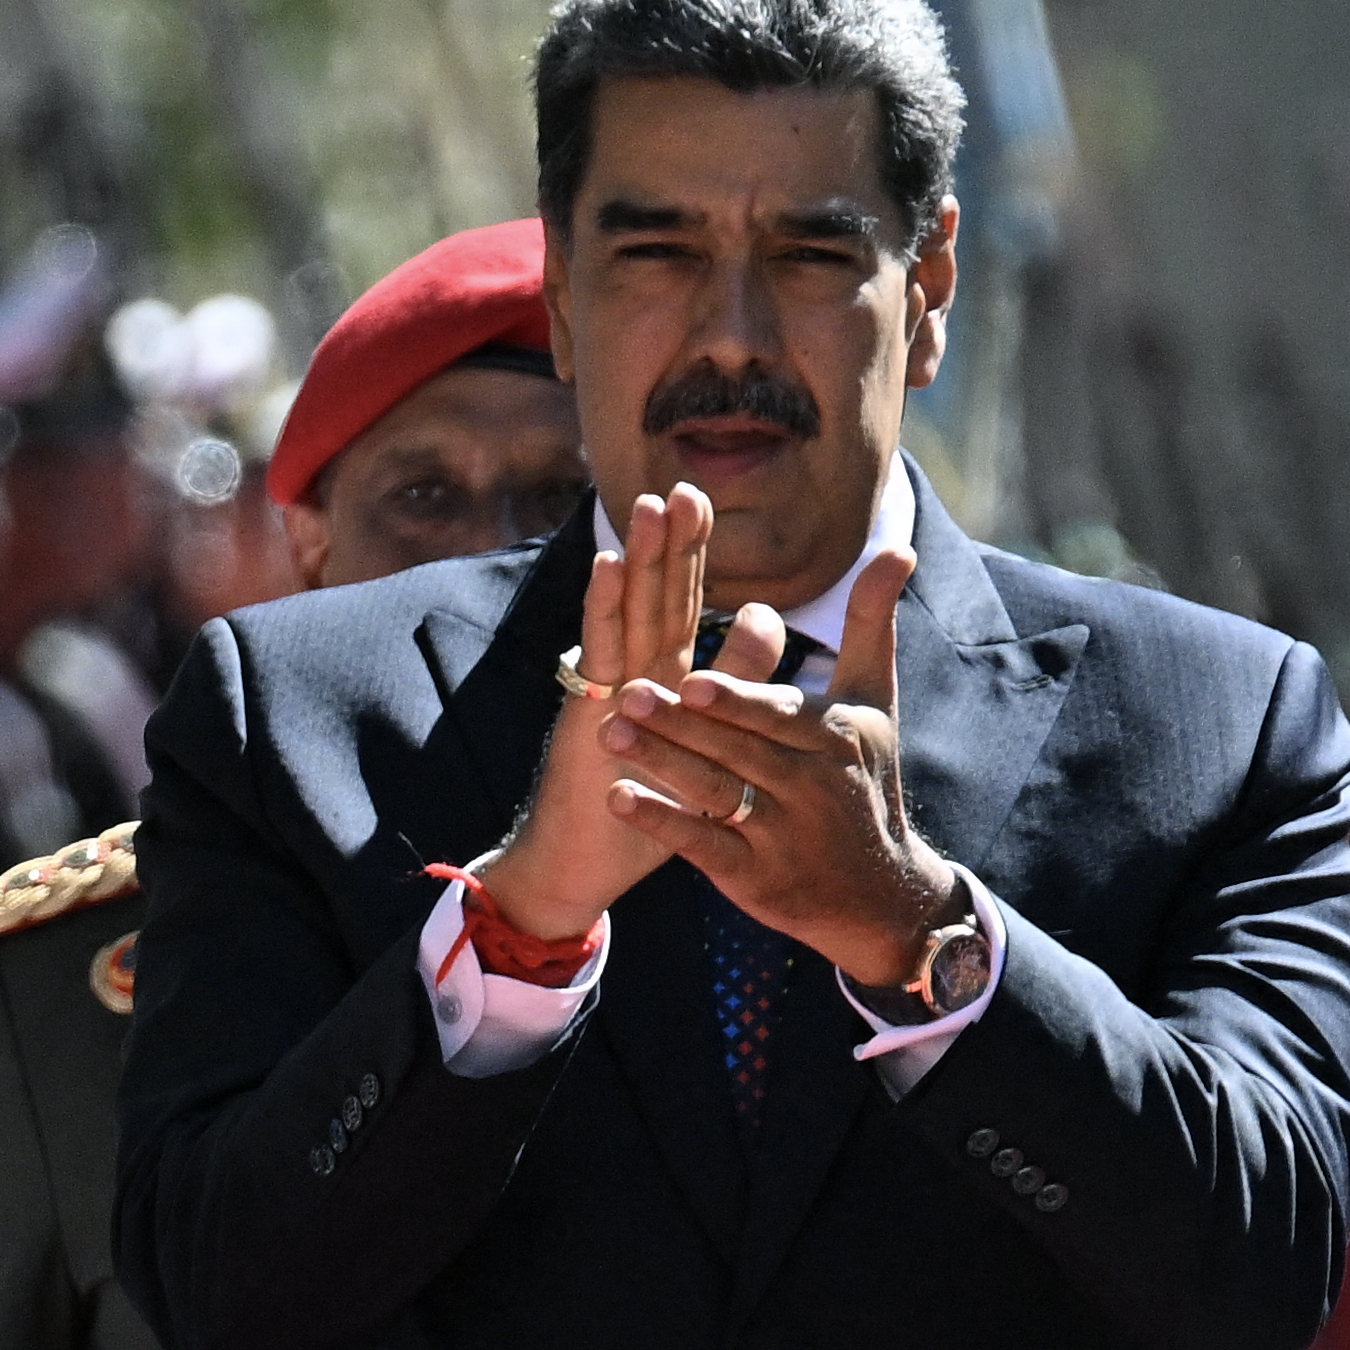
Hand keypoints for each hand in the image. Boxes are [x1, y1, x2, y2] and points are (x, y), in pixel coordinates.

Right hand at [467, 482, 729, 953]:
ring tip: (650, 503)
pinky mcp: (586, 714)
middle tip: (685, 481)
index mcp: (663, 683)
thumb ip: (733, 680)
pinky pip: (598, 652)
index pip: (683, 608)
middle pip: (658, 598)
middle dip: (672, 543)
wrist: (580, 868)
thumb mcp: (703, 746)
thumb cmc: (640, 816)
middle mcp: (634, 679)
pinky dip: (603, 606)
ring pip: (629, 614)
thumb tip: (768, 615)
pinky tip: (609, 562)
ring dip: (639, 558)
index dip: (693, 558)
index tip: (705, 501)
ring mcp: (608, 694)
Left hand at [600, 554, 980, 990]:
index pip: (777, 715)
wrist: (876, 889)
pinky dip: (661, 821)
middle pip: (736, 751)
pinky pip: (701, 845)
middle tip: (627, 694)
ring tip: (607, 732)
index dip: (735, 700)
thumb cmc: (866, 778)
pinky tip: (618, 797)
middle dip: (681, 725)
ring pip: (713, 793)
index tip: (691, 679)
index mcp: (837, 738)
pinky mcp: (753, 877)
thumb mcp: (875, 701)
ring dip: (660, 763)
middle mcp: (811, 787)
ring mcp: (780, 835)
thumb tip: (896, 548)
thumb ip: (871, 624)